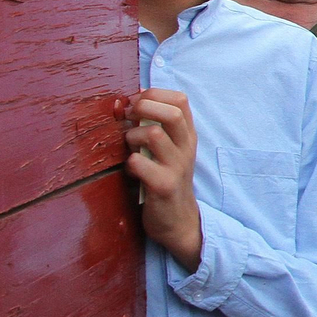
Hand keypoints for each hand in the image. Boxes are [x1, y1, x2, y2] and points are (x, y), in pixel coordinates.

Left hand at [123, 91, 203, 272]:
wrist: (180, 222)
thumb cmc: (167, 180)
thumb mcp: (170, 151)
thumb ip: (157, 128)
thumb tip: (129, 102)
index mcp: (187, 136)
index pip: (181, 100)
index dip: (155, 94)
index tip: (138, 103)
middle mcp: (186, 148)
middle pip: (172, 112)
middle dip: (144, 107)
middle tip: (129, 119)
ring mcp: (176, 166)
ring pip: (153, 134)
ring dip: (132, 136)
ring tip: (129, 146)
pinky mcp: (163, 186)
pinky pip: (139, 163)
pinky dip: (128, 163)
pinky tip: (130, 170)